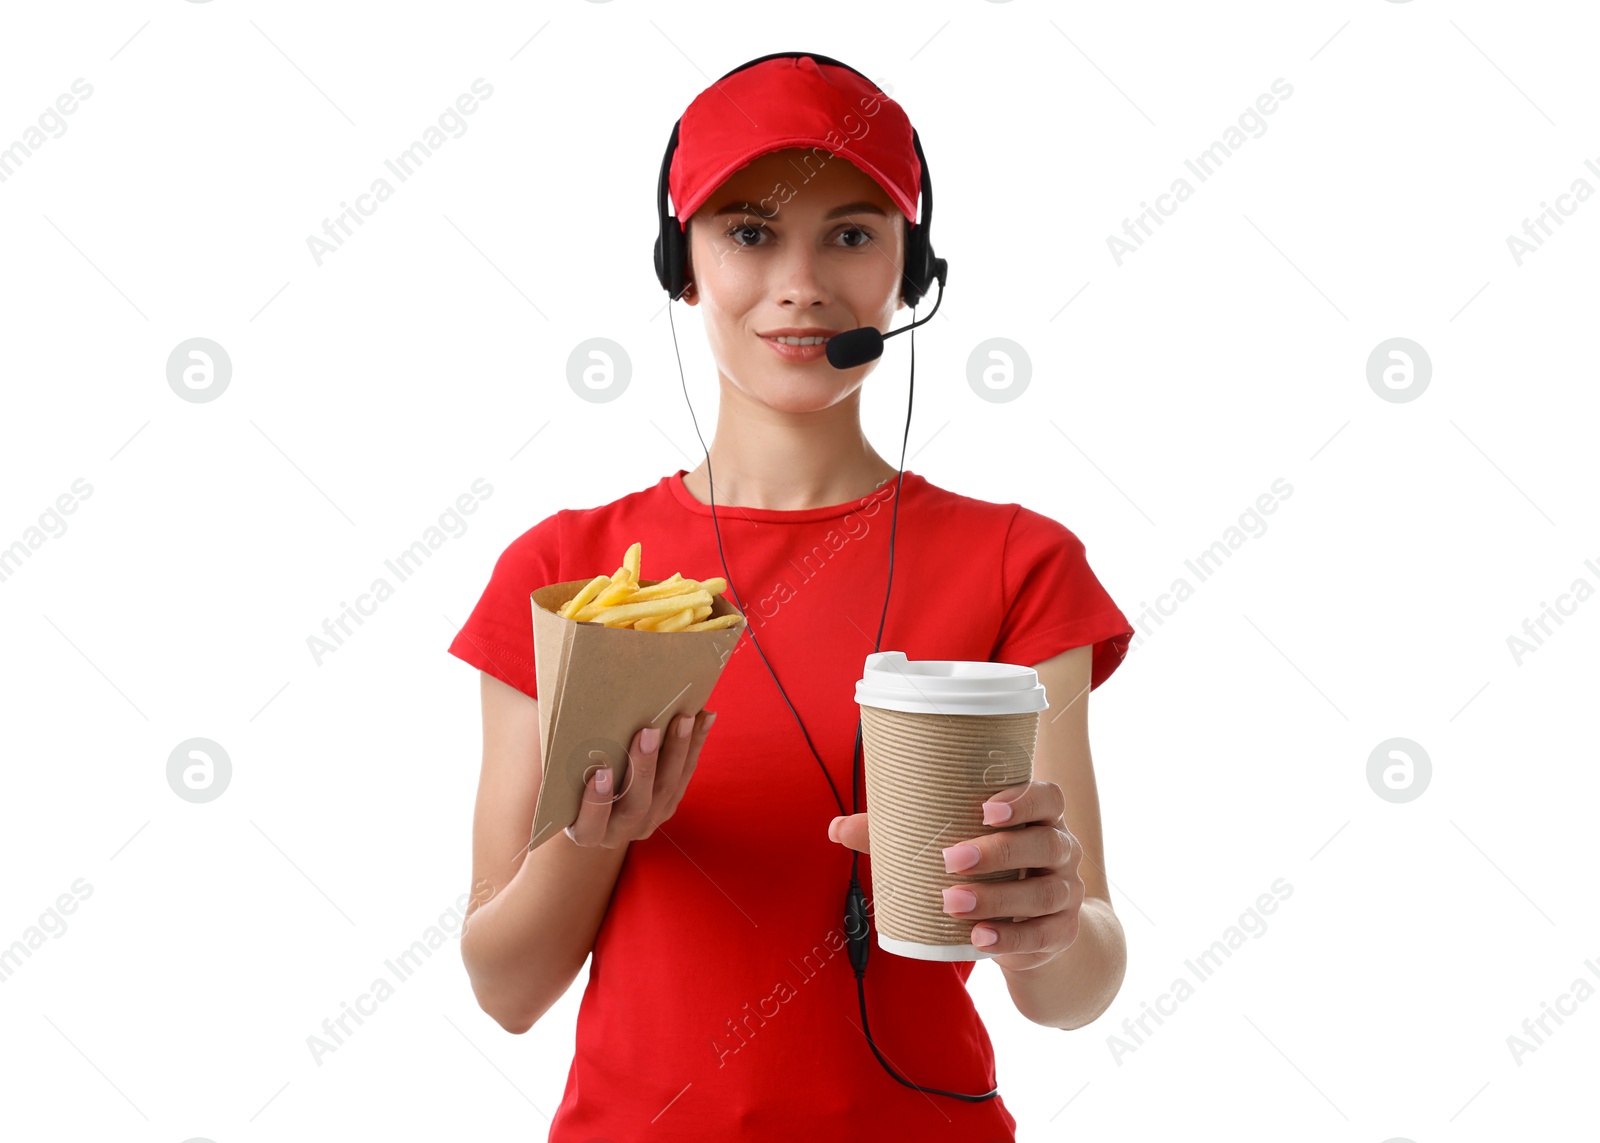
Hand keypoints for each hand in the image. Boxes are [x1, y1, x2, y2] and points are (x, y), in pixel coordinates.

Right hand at [565, 711, 717, 847]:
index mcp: (585, 832)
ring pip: (668, 789)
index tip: (599, 772)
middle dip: (644, 767)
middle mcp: (620, 833)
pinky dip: (694, 745)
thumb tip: (552, 710)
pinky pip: (685, 775)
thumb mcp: (559, 779)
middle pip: (637, 804)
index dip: (595, 802)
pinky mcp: (669, 804)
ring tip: (683, 717)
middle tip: (648, 731)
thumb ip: (559, 758)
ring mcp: (649, 821)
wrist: (597, 808)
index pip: (590, 825)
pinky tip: (703, 717)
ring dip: (677, 751)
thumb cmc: (569, 783)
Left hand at [827, 779, 1082, 971]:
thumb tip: (837, 827)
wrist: (1038, 926)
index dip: (1024, 799)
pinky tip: (979, 938)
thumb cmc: (990, 870)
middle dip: (999, 850)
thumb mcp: (957, 846)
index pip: (1049, 798)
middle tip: (951, 859)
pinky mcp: (1060, 932)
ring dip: (997, 898)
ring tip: (952, 902)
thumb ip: (903, 834)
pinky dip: (1010, 937)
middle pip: (1045, 843)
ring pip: (1043, 891)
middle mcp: (1061, 850)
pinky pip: (1041, 935)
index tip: (986, 808)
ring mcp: (1065, 892)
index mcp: (1040, 817)